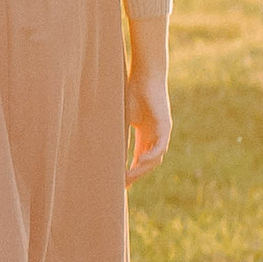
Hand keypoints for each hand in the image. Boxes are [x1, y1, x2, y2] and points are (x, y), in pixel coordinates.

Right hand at [126, 61, 171, 180]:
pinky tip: (139, 163)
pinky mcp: (165, 127)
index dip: (131, 171)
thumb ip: (116, 131)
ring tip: (127, 178)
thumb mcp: (121, 116)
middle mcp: (155, 136)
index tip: (119, 183)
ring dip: (141, 170)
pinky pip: (159, 148)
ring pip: (154, 159)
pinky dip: (149, 157)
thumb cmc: (130, 91)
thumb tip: (97, 144)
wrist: (145, 75)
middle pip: (147, 163)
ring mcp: (162, 133)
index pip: (139, 158)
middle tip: (121, 186)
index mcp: (145, 134)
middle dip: (135, 175)